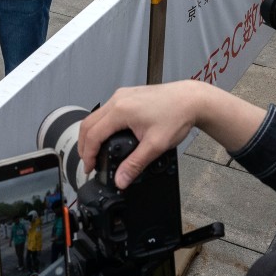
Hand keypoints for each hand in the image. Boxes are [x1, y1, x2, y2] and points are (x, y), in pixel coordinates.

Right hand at [78, 82, 207, 188]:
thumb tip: (121, 180)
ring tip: (95, 152)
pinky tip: (107, 136)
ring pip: (96, 116)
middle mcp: (118, 99)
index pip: (93, 135)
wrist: (190, 99)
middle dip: (84, 145)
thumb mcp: (155, 145)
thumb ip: (135, 164)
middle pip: (88, 124)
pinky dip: (101, 126)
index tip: (89, 168)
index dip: (87, 154)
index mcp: (120, 110)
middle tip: (88, 163)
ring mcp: (122, 95)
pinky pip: (106, 111)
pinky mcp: (127, 95)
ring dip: (91, 134)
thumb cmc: (177, 115)